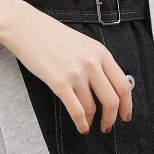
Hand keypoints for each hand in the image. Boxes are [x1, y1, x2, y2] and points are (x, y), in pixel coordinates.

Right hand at [0, 0, 133, 135]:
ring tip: (90, 124)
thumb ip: (97, 61)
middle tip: (108, 125)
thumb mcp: (83, 43)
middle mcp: (92, 63)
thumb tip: (107, 85)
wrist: (26, 27)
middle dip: (112, 118)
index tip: (125, 114)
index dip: (127, 105)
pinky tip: (81, 126)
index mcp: (100, 52)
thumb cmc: (51, 34)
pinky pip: (76, 110)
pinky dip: (81, 123)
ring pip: (92, 107)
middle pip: (112, 100)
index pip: (123, 84)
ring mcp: (76, 73)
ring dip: (93, 120)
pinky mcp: (59, 83)